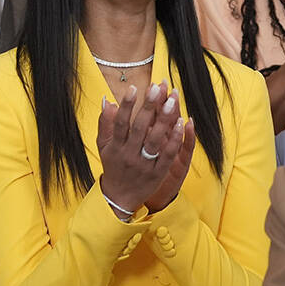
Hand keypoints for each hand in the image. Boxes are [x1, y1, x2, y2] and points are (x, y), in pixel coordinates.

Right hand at [97, 81, 187, 215]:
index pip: (121, 123)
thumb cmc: (113, 166)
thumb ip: (105, 124)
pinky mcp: (158, 172)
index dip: (127, 105)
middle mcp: (129, 154)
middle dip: (148, 107)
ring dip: (164, 119)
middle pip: (140, 128)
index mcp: (115, 147)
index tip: (133, 88)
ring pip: (155, 139)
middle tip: (157, 88)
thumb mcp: (103, 147)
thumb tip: (109, 100)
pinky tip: (181, 122)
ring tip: (171, 100)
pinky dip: (174, 138)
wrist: (120, 197)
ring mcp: (144, 164)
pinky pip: (167, 154)